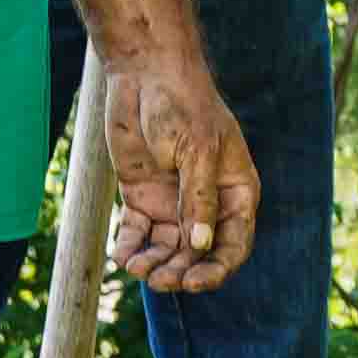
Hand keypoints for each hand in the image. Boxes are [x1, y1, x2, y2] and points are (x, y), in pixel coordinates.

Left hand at [102, 51, 257, 291]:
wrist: (144, 75)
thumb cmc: (182, 106)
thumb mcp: (197, 151)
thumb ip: (198, 199)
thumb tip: (201, 244)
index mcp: (234, 192)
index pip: (234, 242)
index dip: (218, 267)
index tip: (195, 282)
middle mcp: (206, 203)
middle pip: (198, 254)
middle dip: (181, 272)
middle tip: (160, 280)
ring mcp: (173, 202)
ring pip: (168, 249)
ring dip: (154, 264)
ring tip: (136, 267)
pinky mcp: (142, 197)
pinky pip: (138, 233)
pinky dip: (131, 248)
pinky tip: (122, 256)